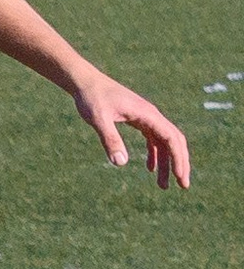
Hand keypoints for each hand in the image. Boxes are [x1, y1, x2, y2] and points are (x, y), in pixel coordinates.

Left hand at [67, 70, 189, 188]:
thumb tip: (121, 163)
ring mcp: (146, 118)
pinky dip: (154, 155)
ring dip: (167, 163)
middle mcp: (151, 116)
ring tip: (163, 186)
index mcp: (148, 115)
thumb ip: (110, 139)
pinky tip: (150, 169)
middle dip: (180, 163)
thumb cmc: (92, 99)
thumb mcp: (99, 119)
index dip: (178, 158)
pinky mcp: (137, 120)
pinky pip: (152, 140)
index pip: (171, 138)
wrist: (86, 83)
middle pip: (174, 141)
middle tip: (182, 186)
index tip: (180, 177)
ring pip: (163, 143)